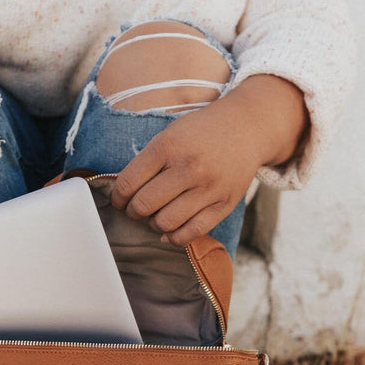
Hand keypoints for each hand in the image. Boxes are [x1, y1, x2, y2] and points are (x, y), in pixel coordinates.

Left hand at [110, 74, 307, 246]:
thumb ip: (146, 163)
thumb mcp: (169, 135)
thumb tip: (124, 197)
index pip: (127, 184)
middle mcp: (188, 167)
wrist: (246, 127)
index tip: (120, 201)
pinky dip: (175, 237)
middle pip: (144, 206)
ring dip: (154, 224)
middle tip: (137, 209)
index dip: (118, 198)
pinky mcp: (225, 203)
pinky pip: (192, 232)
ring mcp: (208, 187)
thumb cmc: (201, 133)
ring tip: (157, 215)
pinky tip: (170, 230)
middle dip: (134, 212)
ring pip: (165, 223)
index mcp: (168, 146)